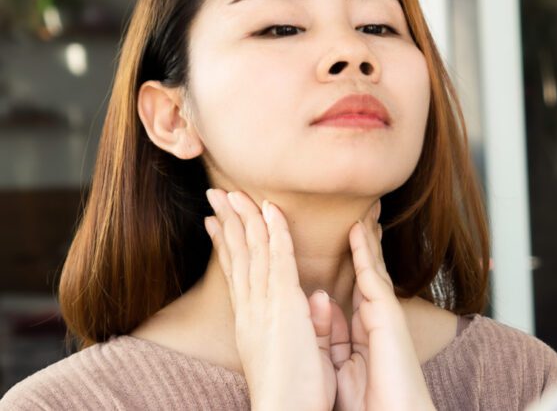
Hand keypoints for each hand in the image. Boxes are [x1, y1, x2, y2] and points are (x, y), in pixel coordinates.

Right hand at [204, 189, 334, 410]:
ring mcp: (263, 305)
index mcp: (251, 323)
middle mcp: (251, 310)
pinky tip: (269, 209)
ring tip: (231, 191)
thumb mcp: (302, 350)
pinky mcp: (283, 304)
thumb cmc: (297, 394)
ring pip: (251, 251)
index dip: (227, 246)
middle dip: (227, 222)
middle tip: (216, 195)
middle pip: (236, 256)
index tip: (217, 223)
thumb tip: (315, 301)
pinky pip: (277, 258)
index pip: (237, 275)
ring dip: (243, 217)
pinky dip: (273, 231)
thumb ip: (308, 323)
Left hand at [328, 200, 435, 410]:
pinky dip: (364, 252)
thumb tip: (323, 301)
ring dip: (367, 235)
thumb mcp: (341, 362)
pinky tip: (359, 230)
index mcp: (366, 327)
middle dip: (365, 239)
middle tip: (362, 209)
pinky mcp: (387, 317)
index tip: (348, 232)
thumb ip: (332, 332)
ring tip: (363, 207)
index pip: (357, 283)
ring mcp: (385, 314)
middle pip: (369, 268)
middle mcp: (377, 316)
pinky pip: (373, 277)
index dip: (353, 258)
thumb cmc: (370, 403)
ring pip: (373, 265)